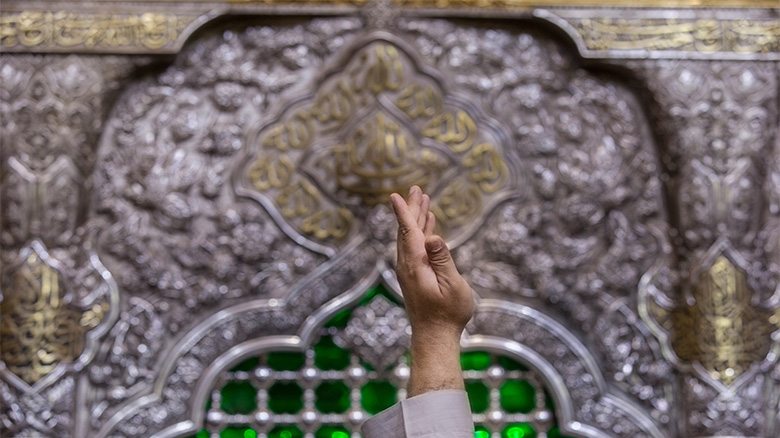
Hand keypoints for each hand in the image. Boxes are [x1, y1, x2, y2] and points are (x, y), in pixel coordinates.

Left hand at [390, 186, 474, 342]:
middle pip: (407, 230)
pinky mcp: (415, 276)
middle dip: (411, 209)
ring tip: (422, 201)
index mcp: (416, 264)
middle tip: (416, 189)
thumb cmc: (448, 313)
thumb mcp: (452, 285)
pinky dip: (420, 233)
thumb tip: (431, 237)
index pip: (408, 231)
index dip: (403, 212)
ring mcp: (410, 271)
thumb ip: (442, 259)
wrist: (434, 337)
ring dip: (416, 219)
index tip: (396, 195)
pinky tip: (427, 227)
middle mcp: (408, 265)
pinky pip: (415, 247)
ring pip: (410, 238)